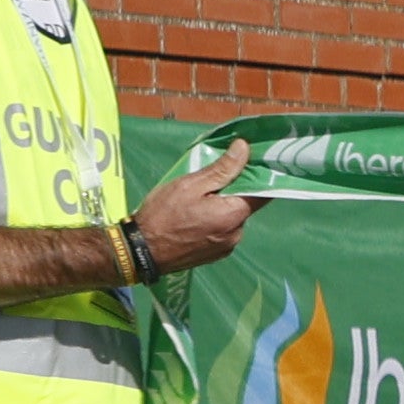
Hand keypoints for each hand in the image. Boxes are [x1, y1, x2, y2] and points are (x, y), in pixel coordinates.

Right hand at [135, 140, 257, 272]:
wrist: (141, 252)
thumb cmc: (163, 215)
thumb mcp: (190, 185)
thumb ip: (222, 169)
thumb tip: (244, 148)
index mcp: (234, 215)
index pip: (263, 192)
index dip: (257, 176)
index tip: (248, 163)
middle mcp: (237, 233)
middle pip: (246, 205)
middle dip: (234, 192)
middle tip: (211, 182)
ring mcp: (227, 247)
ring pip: (233, 219)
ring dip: (223, 208)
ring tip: (198, 201)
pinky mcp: (216, 255)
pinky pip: (223, 232)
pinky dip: (216, 222)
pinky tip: (195, 218)